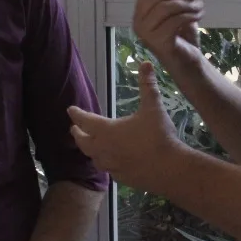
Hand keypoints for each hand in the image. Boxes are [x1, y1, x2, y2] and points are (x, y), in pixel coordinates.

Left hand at [68, 63, 180, 190]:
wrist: (169, 169)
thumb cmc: (158, 136)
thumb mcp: (153, 107)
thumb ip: (147, 85)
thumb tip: (145, 63)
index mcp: (106, 130)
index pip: (85, 120)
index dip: (77, 114)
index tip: (70, 110)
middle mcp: (103, 149)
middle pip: (83, 142)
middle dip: (77, 134)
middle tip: (74, 128)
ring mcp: (111, 166)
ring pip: (93, 158)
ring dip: (89, 150)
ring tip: (90, 146)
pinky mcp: (121, 178)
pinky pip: (107, 169)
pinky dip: (105, 163)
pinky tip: (110, 162)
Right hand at [133, 0, 203, 73]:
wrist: (188, 61)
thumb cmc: (182, 35)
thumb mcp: (181, 9)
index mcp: (139, 15)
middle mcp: (138, 24)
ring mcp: (146, 35)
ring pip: (165, 8)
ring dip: (186, 4)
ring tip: (199, 6)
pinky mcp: (158, 43)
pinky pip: (174, 21)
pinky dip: (189, 15)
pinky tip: (198, 16)